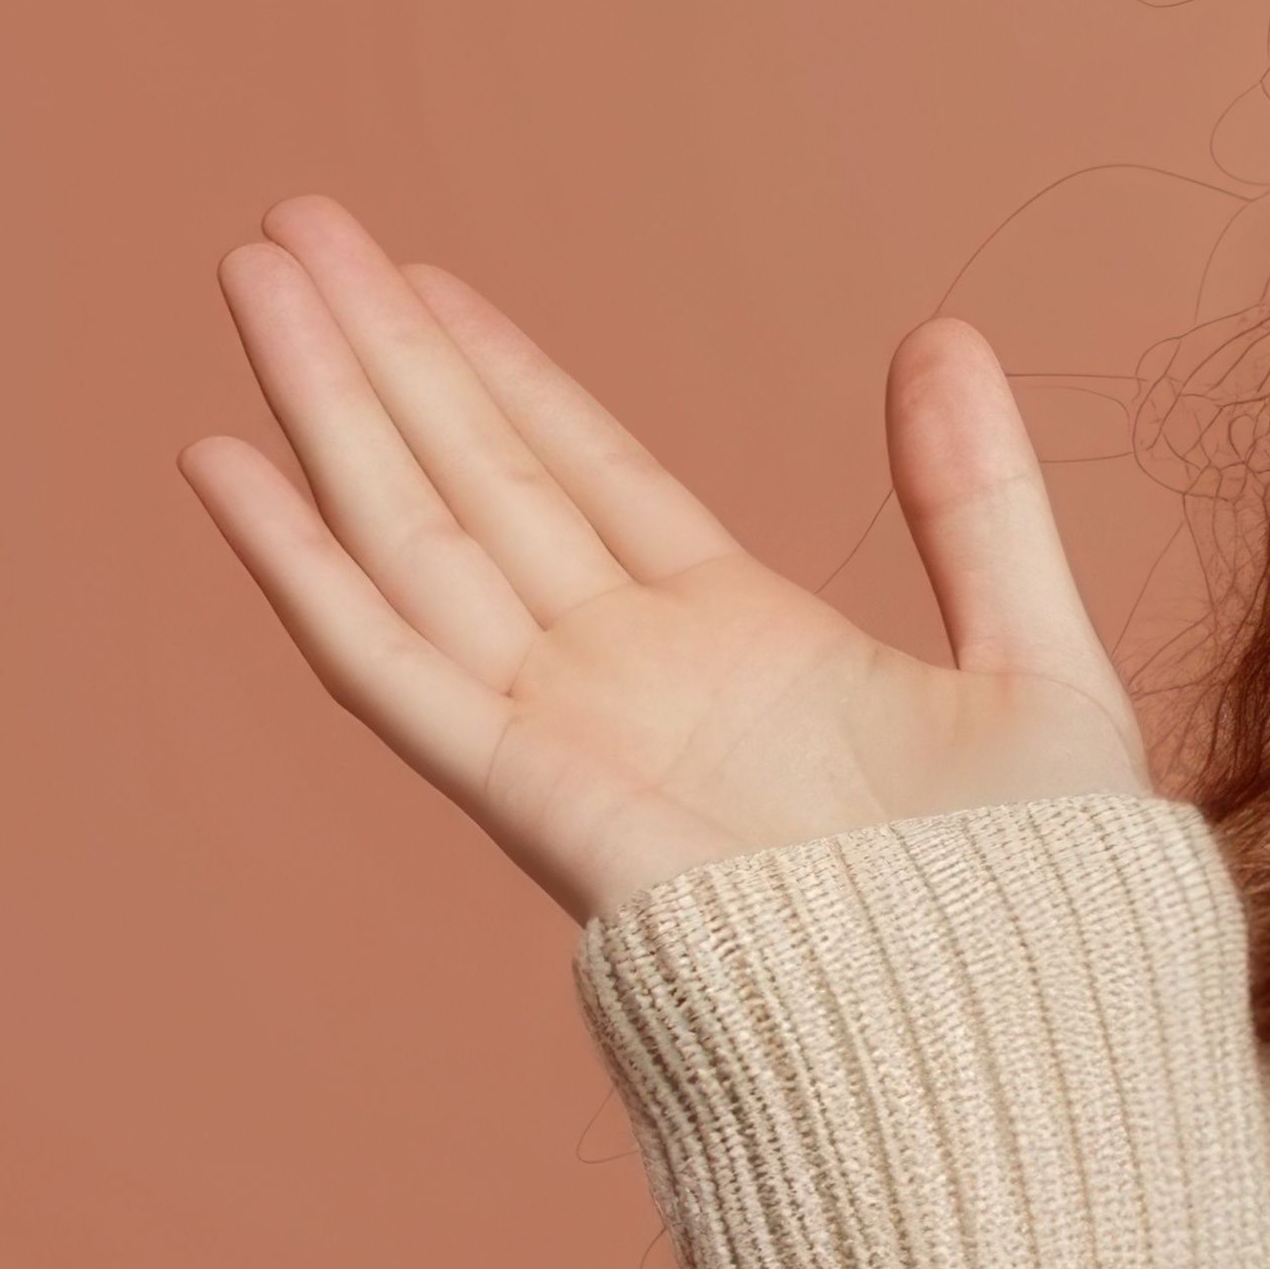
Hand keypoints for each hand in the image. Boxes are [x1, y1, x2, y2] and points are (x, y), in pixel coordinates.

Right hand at [180, 197, 1149, 920]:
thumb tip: (942, 333)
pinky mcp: (542, 804)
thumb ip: (975, 503)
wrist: (1024, 1044)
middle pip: (475, 482)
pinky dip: (305, 570)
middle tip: (293, 224)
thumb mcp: (1034, 660)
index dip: (495, 369)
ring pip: (414, 541)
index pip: (580, 472)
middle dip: (385, 355)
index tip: (416, 271)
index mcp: (743, 648)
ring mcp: (577, 738)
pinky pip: (395, 671)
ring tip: (252, 276)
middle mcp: (635, 683)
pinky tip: (225, 465)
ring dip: (328, 410)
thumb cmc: (1043, 901)